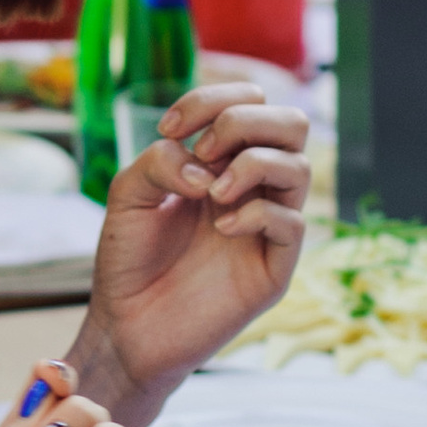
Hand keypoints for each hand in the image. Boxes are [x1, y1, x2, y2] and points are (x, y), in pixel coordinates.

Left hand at [77, 82, 312, 419]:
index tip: (168, 127)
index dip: (214, 99)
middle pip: (291, 123)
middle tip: (203, 152)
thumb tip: (207, 165)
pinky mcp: (274, 268)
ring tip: (211, 195)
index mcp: (220, 162)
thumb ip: (160, 161)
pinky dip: (258, 213)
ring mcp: (266, 227)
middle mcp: (251, 188)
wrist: (126, 327)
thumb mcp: (128, 195)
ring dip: (253, 164)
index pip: (249, 102)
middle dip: (245, 121)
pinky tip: (221, 228)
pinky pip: (294, 223)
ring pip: (300, 166)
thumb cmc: (129, 261)